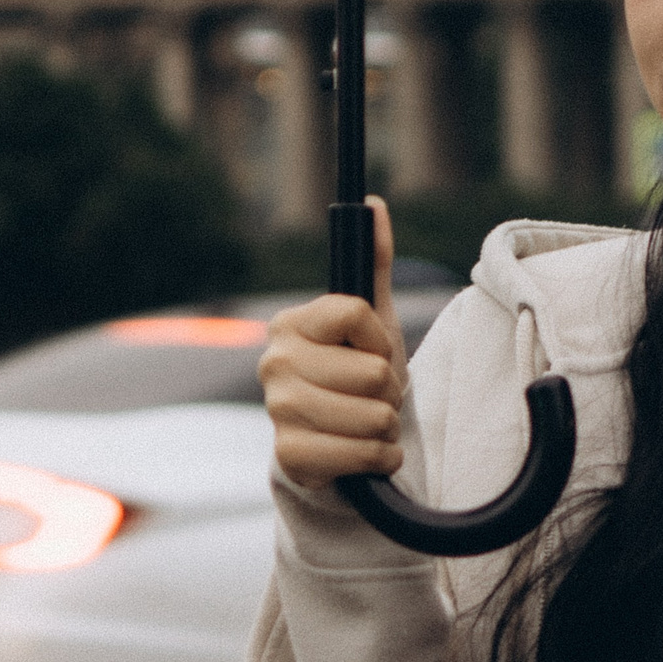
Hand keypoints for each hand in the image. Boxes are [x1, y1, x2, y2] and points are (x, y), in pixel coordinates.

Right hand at [260, 196, 406, 487]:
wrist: (334, 449)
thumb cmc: (354, 379)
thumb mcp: (371, 322)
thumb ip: (373, 261)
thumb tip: (374, 203)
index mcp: (290, 324)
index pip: (356, 312)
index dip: (380, 337)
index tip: (372, 351)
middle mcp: (274, 362)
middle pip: (372, 370)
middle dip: (388, 391)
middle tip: (371, 397)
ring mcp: (278, 410)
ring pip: (373, 415)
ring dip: (386, 427)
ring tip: (367, 425)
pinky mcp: (290, 456)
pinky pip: (364, 455)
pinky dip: (379, 458)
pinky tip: (364, 454)